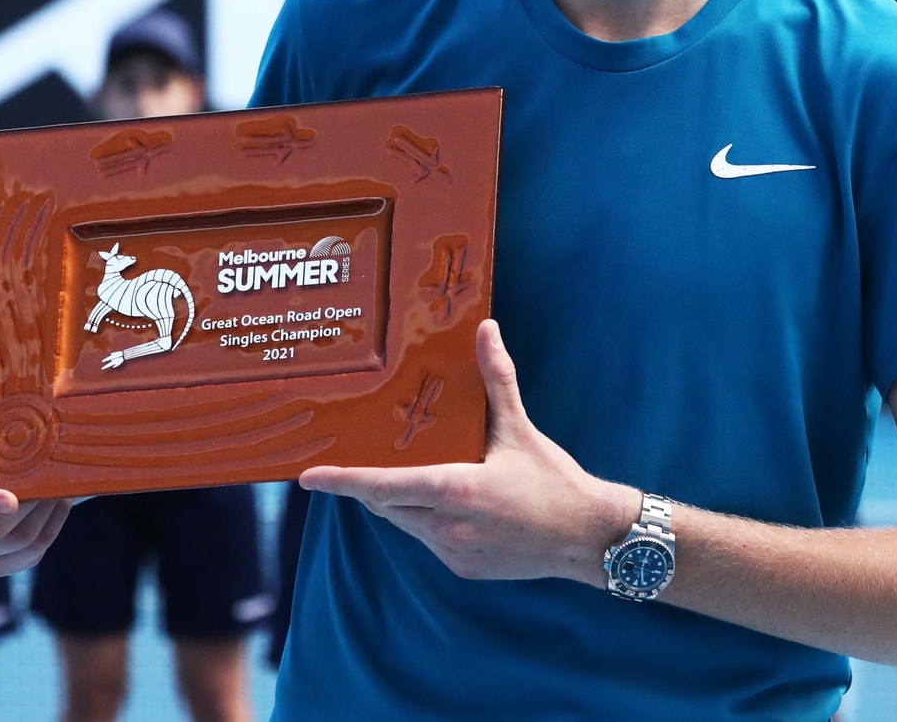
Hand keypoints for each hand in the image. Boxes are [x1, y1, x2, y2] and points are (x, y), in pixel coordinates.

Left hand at [300, 320, 638, 585]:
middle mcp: (446, 526)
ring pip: (406, 523)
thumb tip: (485, 329)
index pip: (382, 486)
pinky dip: (427, 519)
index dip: (342, 481)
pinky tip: (447, 499)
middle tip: (363, 455)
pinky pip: (428, 539)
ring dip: (402, 500)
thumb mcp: (521, 429)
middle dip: (373, 484)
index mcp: (454, 489)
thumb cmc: (555, 482)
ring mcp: (452, 552)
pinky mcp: (463, 568)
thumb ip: (496, 379)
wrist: (589, 539)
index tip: (307, 476)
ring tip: (410, 469)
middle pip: (387, 504)